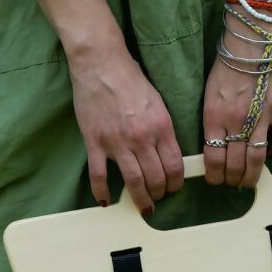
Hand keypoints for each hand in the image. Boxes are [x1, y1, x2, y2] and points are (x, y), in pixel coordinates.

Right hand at [68, 44, 184, 211]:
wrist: (100, 64)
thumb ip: (162, 129)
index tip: (173, 188)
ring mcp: (117, 143)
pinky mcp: (95, 143)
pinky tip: (105, 201)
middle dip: (159, 194)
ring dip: (140, 199)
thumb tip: (165, 153)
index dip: (175, 183)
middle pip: (155, 178)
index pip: (174, 165)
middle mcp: (142, 138)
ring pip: (133, 182)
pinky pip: (99, 175)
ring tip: (143, 207)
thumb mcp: (157, 102)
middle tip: (157, 198)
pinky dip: (102, 192)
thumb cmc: (130, 78)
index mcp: (161, 126)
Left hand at [202, 40, 271, 188]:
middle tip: (234, 183)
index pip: (212, 159)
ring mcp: (260, 117)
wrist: (256, 35)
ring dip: (251, 175)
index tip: (216, 179)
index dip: (214, 175)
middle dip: (233, 179)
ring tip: (249, 181)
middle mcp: (236, 121)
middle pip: (234, 164)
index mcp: (214, 117)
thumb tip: (217, 143)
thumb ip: (214, 120)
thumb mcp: (210, 92)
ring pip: (256, 159)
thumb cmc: (229, 60)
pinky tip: (270, 153)